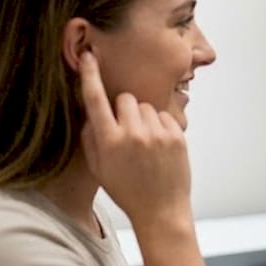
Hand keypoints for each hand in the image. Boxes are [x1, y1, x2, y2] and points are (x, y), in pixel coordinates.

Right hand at [77, 52, 190, 222]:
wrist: (161, 210)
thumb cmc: (126, 190)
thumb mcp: (98, 167)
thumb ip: (91, 136)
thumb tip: (92, 111)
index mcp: (108, 141)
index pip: (95, 100)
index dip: (90, 75)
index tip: (88, 55)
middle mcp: (132, 134)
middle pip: (124, 99)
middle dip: (122, 109)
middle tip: (126, 131)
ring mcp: (157, 135)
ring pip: (145, 107)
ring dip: (142, 119)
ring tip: (144, 144)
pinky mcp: (176, 136)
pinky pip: (164, 116)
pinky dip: (160, 126)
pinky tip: (158, 147)